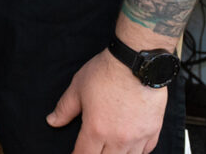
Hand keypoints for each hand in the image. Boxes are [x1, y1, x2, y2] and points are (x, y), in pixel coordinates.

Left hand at [47, 49, 167, 153]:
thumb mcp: (78, 87)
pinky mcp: (153, 129)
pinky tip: (129, 146)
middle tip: (92, 148)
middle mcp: (118, 138)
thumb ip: (64, 108)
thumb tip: (52, 121)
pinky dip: (137, 151)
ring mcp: (138, 136)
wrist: (136, 61)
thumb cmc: (106, 72)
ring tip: (110, 149)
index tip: (75, 153)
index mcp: (96, 129)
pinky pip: (146, 150)